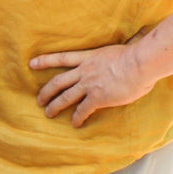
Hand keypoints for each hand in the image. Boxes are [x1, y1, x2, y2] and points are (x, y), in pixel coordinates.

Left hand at [31, 40, 155, 126]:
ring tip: (48, 113)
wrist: (141, 63)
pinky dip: (78, 117)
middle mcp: (84, 71)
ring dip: (55, 106)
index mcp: (88, 58)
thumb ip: (111, 56)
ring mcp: (89, 85)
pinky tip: (75, 123)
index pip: (61, 58)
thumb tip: (119, 55)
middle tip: (39, 99)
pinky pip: (83, 110)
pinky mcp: (98, 98)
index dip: (45, 61)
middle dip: (46, 91)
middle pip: (58, 82)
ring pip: (65, 97)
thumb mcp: (118, 50)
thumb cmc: (136, 54)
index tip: (31, 63)